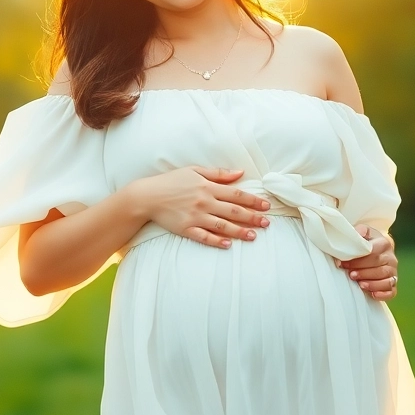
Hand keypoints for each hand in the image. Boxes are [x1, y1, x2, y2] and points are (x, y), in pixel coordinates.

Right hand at [127, 166, 271, 248]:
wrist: (147, 196)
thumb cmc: (171, 181)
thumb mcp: (194, 170)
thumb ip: (218, 173)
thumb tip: (240, 172)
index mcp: (207, 187)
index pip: (236, 194)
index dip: (252, 200)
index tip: (266, 205)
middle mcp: (204, 202)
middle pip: (233, 211)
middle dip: (252, 217)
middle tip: (267, 223)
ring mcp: (195, 216)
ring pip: (222, 225)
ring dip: (239, 231)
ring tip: (253, 235)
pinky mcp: (185, 228)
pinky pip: (204, 237)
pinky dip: (217, 241)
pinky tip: (228, 244)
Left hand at [338, 224, 397, 300]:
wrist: (377, 249)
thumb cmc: (367, 242)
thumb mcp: (364, 233)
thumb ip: (360, 230)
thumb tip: (357, 233)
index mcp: (384, 244)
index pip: (373, 252)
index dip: (358, 259)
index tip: (344, 263)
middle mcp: (391, 258)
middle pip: (379, 266)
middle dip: (363, 271)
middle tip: (350, 274)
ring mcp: (393, 272)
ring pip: (386, 279)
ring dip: (372, 283)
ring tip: (359, 284)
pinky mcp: (393, 284)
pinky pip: (392, 291)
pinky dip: (383, 294)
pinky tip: (372, 294)